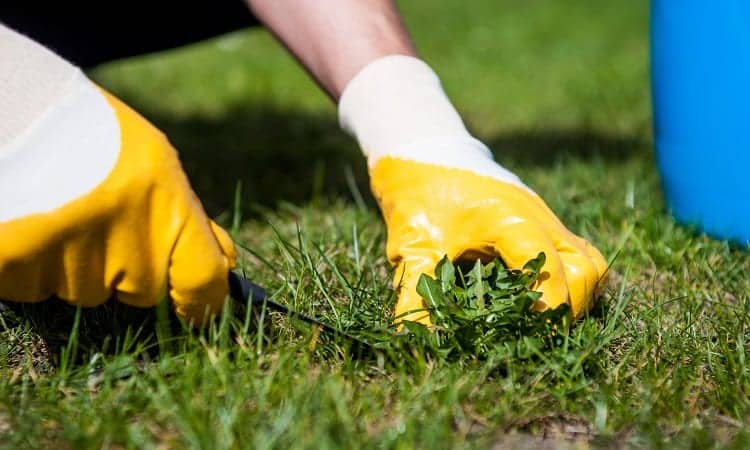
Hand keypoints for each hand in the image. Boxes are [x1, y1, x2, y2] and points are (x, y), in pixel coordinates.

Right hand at [0, 75, 235, 324]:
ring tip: (56, 209)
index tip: (198, 311)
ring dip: (73, 266)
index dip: (204, 303)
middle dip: (125, 270)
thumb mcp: (152, 162)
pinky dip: (29, 265)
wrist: (11, 104)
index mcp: (163, 201)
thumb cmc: (88, 131)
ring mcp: (66, 251)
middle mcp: (122, 231)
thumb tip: (222, 269)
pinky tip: (26, 219)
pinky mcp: (13, 261)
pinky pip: (33, 288)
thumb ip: (183, 218)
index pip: (202, 278)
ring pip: (83, 292)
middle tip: (97, 219)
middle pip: (141, 291)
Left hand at [370, 149, 606, 323]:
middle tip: (540, 335)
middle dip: (570, 307)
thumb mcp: (412, 244)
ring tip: (545, 322)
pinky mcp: (543, 221)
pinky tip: (542, 301)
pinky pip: (577, 252)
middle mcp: (538, 216)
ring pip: (589, 259)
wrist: (424, 150)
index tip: (535, 336)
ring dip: (577, 294)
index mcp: (510, 218)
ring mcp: (546, 217)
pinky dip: (571, 279)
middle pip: (585, 267)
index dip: (549, 306)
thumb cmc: (417, 194)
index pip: (548, 267)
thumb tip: (411, 337)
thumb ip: (415, 291)